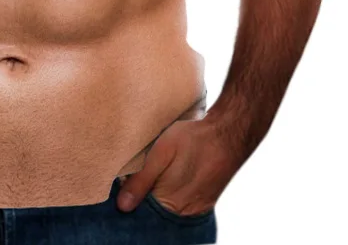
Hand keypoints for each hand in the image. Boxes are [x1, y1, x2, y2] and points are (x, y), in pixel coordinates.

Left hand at [117, 118, 241, 216]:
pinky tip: (163, 183)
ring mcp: (196, 208)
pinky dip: (169, 199)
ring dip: (155, 200)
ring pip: (167, 211)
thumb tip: (122, 206)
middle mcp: (185, 211)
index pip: (143, 214)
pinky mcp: (204, 202)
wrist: (227, 133)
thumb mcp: (161, 152)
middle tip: (129, 185)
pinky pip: (181, 207)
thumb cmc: (193, 139)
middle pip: (155, 214)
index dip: (130, 202)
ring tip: (146, 181)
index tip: (119, 192)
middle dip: (141, 203)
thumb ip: (142, 180)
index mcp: (171, 203)